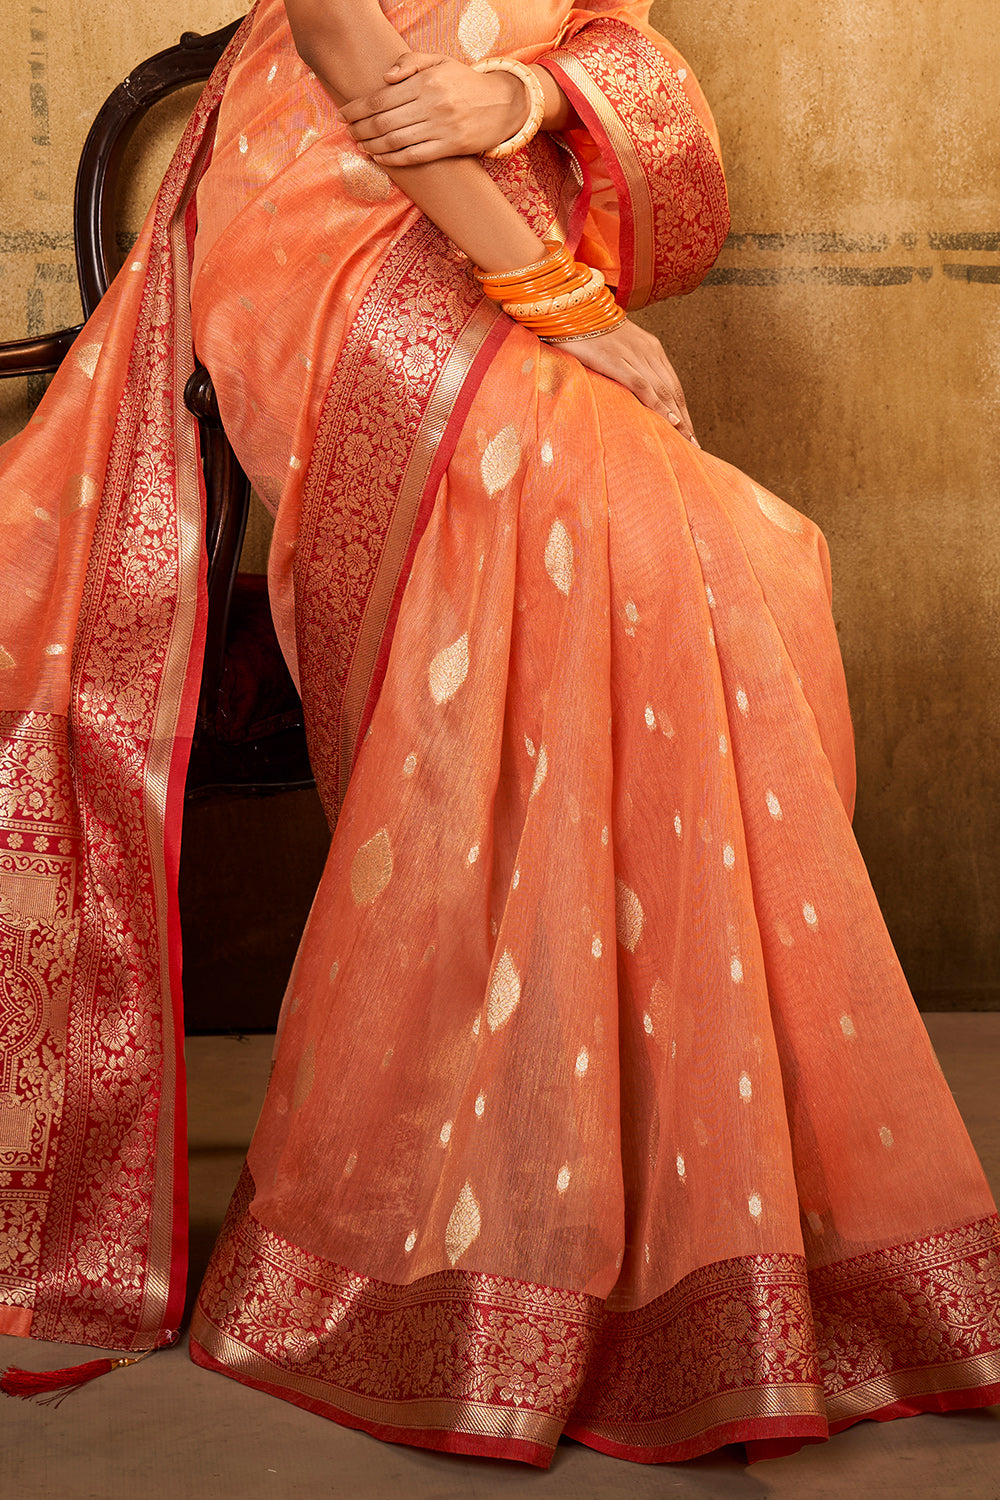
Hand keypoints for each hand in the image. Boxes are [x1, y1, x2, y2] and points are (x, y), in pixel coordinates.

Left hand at [340, 52, 525, 164]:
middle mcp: (432, 104)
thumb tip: (385, 77)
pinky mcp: (450, 147)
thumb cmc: (466, 83)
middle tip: (348, 131)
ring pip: (396, 140)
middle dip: (361, 128)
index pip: (382, 97)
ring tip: (360, 144)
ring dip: (372, 144)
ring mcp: (441, 127)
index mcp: (426, 81)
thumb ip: (411, 62)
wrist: (503, 104)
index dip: (358, 107)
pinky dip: (393, 158)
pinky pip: (414, 156)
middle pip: (384, 120)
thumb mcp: (441, 62)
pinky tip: (379, 156)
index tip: (344, 113)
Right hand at [550, 320, 698, 443]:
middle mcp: (647, 351)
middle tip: (694, 444)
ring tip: (686, 441)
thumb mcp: (611, 347)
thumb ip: (622, 364)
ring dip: (677, 419)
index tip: (688, 431)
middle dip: (685, 419)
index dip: (682, 408)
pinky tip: (669, 422)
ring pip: (663, 391)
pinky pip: (643, 387)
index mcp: (649, 347)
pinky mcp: (616, 360)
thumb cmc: (584, 331)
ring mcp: (633, 355)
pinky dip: (658, 405)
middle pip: (673, 391)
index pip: (672, 384)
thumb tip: (624, 389)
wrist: (568, 305)